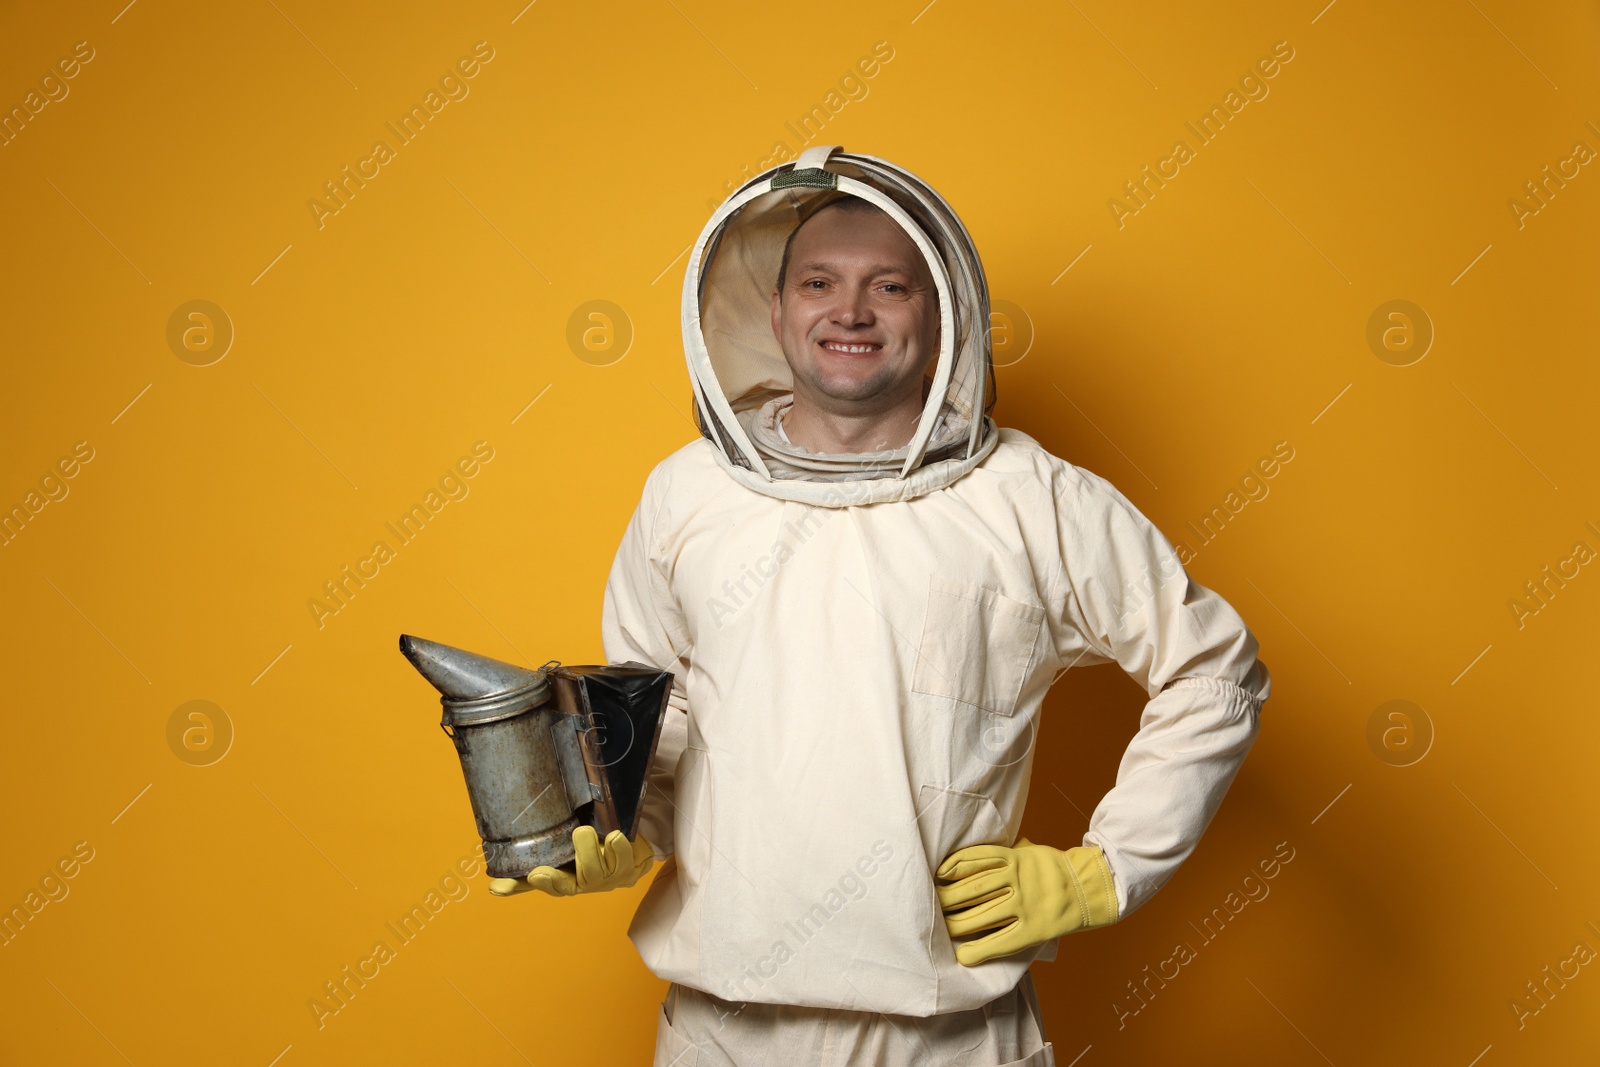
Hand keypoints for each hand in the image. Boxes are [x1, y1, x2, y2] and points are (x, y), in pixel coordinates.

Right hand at [488, 825, 655, 896]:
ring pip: (614, 867)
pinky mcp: (637, 867)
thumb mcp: (556, 860)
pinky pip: (635, 858)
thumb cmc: (583, 853)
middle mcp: (593, 883)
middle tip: (581, 832)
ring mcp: (616, 877)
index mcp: (569, 882)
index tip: (536, 873)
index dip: (547, 882)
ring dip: (612, 849)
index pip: (556, 887)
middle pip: (587, 877)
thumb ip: (526, 875)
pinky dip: (630, 845)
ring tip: (612, 835)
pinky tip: (624, 835)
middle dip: (586, 855)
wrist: (625, 846)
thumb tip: (493, 889)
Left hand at [936, 836, 1118, 965]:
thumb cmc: (1050, 870)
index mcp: (1015, 856)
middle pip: (972, 888)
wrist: (1086, 888)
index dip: (952, 867)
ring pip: (981, 916)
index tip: (937, 874)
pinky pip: (1000, 941)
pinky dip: (979, 949)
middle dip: (947, 898)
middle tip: (930, 904)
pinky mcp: (1033, 929)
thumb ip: (1003, 854)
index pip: (975, 859)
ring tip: (939, 929)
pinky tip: (963, 954)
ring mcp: (1025, 905)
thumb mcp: (1028, 851)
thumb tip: (965, 860)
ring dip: (956, 924)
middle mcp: (1018, 879)